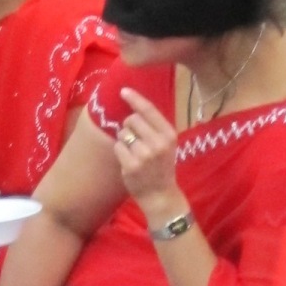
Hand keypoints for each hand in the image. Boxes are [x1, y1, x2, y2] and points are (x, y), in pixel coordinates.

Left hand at [113, 86, 183, 207]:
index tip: (123, 91)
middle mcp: (158, 143)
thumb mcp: (166, 144)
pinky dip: (120, 151)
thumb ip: (154, 126)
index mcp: (169, 135)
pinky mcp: (131, 166)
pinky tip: (128, 161)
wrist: (160, 195)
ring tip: (134, 152)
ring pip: (122, 133)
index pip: (149, 110)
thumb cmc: (162, 166)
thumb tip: (132, 106)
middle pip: (131, 120)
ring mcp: (144, 155)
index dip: (134, 98)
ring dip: (124, 140)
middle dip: (129, 126)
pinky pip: (117, 147)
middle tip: (136, 140)